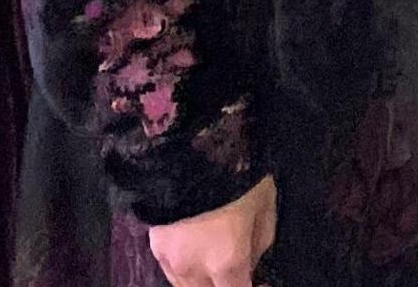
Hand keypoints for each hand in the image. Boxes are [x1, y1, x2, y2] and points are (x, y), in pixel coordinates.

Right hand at [146, 174, 275, 286]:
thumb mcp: (265, 205)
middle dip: (225, 284)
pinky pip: (172, 270)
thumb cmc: (236, 173)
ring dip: (204, 280)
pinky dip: (187, 269)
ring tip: (217, 260)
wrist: (187, 144)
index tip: (260, 282)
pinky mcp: (153, 245)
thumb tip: (251, 263)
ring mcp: (169, 259)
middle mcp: (194, 269)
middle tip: (237, 270)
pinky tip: (197, 251)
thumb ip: (260, 243)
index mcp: (226, 262)